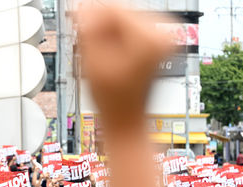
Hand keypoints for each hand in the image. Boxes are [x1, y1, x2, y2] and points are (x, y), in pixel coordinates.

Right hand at [77, 6, 171, 128]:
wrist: (127, 119)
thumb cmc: (114, 101)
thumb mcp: (94, 64)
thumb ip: (90, 31)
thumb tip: (84, 7)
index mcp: (151, 38)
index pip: (115, 9)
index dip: (92, 15)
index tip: (78, 23)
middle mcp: (164, 33)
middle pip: (122, 11)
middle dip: (102, 25)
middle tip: (89, 45)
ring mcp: (164, 36)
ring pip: (126, 17)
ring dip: (109, 30)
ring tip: (102, 54)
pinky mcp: (159, 40)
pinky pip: (132, 26)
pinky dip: (118, 35)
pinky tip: (111, 53)